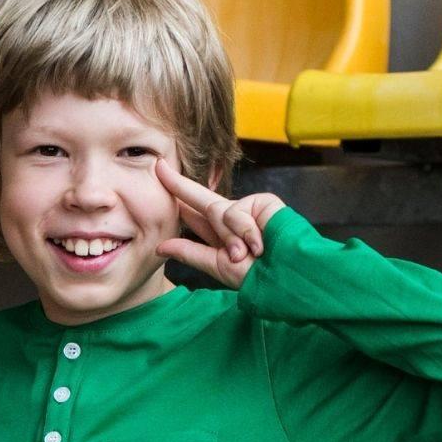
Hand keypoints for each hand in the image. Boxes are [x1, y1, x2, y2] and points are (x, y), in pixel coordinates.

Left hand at [157, 161, 283, 287]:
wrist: (284, 275)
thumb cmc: (254, 276)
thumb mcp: (216, 264)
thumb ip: (189, 252)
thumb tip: (159, 247)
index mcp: (220, 235)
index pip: (192, 213)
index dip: (176, 194)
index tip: (158, 173)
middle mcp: (232, 219)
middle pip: (200, 199)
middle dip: (178, 185)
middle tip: (158, 165)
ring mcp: (247, 209)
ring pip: (219, 214)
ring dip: (230, 238)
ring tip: (244, 254)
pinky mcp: (262, 202)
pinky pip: (237, 213)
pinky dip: (245, 231)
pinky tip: (258, 244)